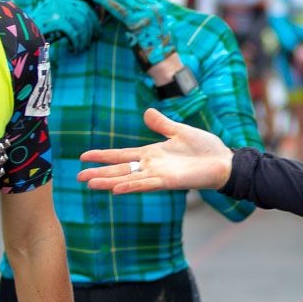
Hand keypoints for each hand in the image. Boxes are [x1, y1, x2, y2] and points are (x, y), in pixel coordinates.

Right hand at [27, 0, 99, 53]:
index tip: (96, 31)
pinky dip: (76, 43)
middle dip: (91, 29)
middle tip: (91, 41)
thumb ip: (66, 18)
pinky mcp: (55, 21)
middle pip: (84, 14)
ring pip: (81, 24)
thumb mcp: (51, 20)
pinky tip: (73, 49)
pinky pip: (73, 33)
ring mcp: (56, 10)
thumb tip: (90, 23)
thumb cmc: (34, 31)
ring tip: (79, 47)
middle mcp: (58, 2)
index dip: (92, 19)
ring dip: (83, 38)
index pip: (83, 6)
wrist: (17, 36)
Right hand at [78, 108, 232, 193]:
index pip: (122, 155)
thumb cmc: (205, 148)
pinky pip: (147, 184)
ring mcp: (159, 175)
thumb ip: (162, 124)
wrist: (224, 162)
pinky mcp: (170, 182)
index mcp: (152, 154)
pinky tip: (117, 189)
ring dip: (109, 181)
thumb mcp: (180, 131)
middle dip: (99, 173)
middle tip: (78, 177)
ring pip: (129, 178)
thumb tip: (146, 112)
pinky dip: (132, 186)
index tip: (84, 156)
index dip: (103, 156)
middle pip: (120, 169)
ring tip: (91, 184)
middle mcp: (152, 166)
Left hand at [93, 0, 176, 66]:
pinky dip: (107, 3)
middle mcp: (153, 8)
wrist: (164, 61)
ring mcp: (145, 14)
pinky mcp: (136, 22)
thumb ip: (149, 20)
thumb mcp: (158, 30)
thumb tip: (134, 16)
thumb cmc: (160, 50)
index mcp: (159, 8)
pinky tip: (99, 0)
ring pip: (123, 0)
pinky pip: (119, 8)